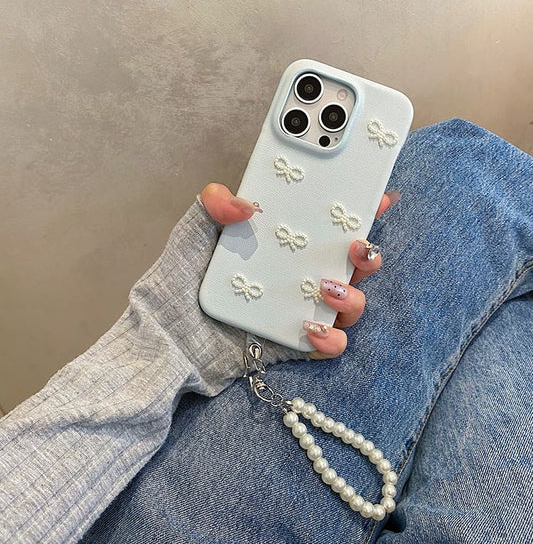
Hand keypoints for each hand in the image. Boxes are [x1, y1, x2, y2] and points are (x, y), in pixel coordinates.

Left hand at [200, 183, 399, 359]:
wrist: (166, 334)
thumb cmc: (180, 280)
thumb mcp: (195, 231)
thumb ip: (215, 203)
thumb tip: (246, 203)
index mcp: (286, 246)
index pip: (331, 226)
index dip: (361, 212)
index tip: (378, 198)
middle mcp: (300, 276)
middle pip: (354, 266)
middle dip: (369, 254)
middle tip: (357, 246)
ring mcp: (301, 310)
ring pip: (352, 305)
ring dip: (352, 296)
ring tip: (326, 287)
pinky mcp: (295, 344)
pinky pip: (330, 345)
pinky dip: (329, 338)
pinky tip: (309, 326)